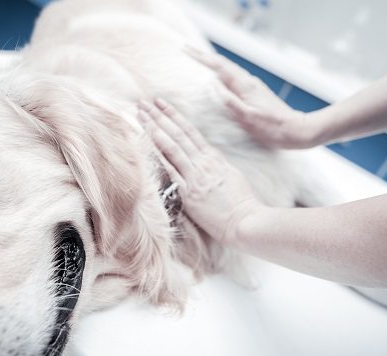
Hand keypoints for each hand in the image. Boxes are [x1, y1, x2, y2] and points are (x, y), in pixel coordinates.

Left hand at [137, 98, 264, 245]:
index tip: (160, 103)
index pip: (190, 131)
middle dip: (159, 117)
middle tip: (143, 103)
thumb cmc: (241, 202)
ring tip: (140, 116)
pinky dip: (159, 155)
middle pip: (177, 134)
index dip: (173, 115)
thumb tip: (206, 159)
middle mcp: (203, 163)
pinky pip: (171, 171)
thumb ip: (215, 165)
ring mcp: (195, 177)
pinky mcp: (189, 193)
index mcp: (213, 158)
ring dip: (154, 129)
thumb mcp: (231, 176)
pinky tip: (146, 144)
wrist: (246, 221)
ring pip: (172, 147)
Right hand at [186, 46, 322, 149]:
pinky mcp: (256, 93)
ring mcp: (253, 87)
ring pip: (229, 70)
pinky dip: (223, 74)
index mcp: (244, 86)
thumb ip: (230, 101)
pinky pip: (234, 78)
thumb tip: (212, 85)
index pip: (219, 67)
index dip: (201, 58)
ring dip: (213, 64)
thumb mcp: (248, 118)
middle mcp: (249, 82)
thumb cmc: (272, 129)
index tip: (186, 51)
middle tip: (188, 51)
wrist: (296, 130)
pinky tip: (220, 79)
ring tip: (199, 61)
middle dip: (204, 57)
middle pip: (223, 64)